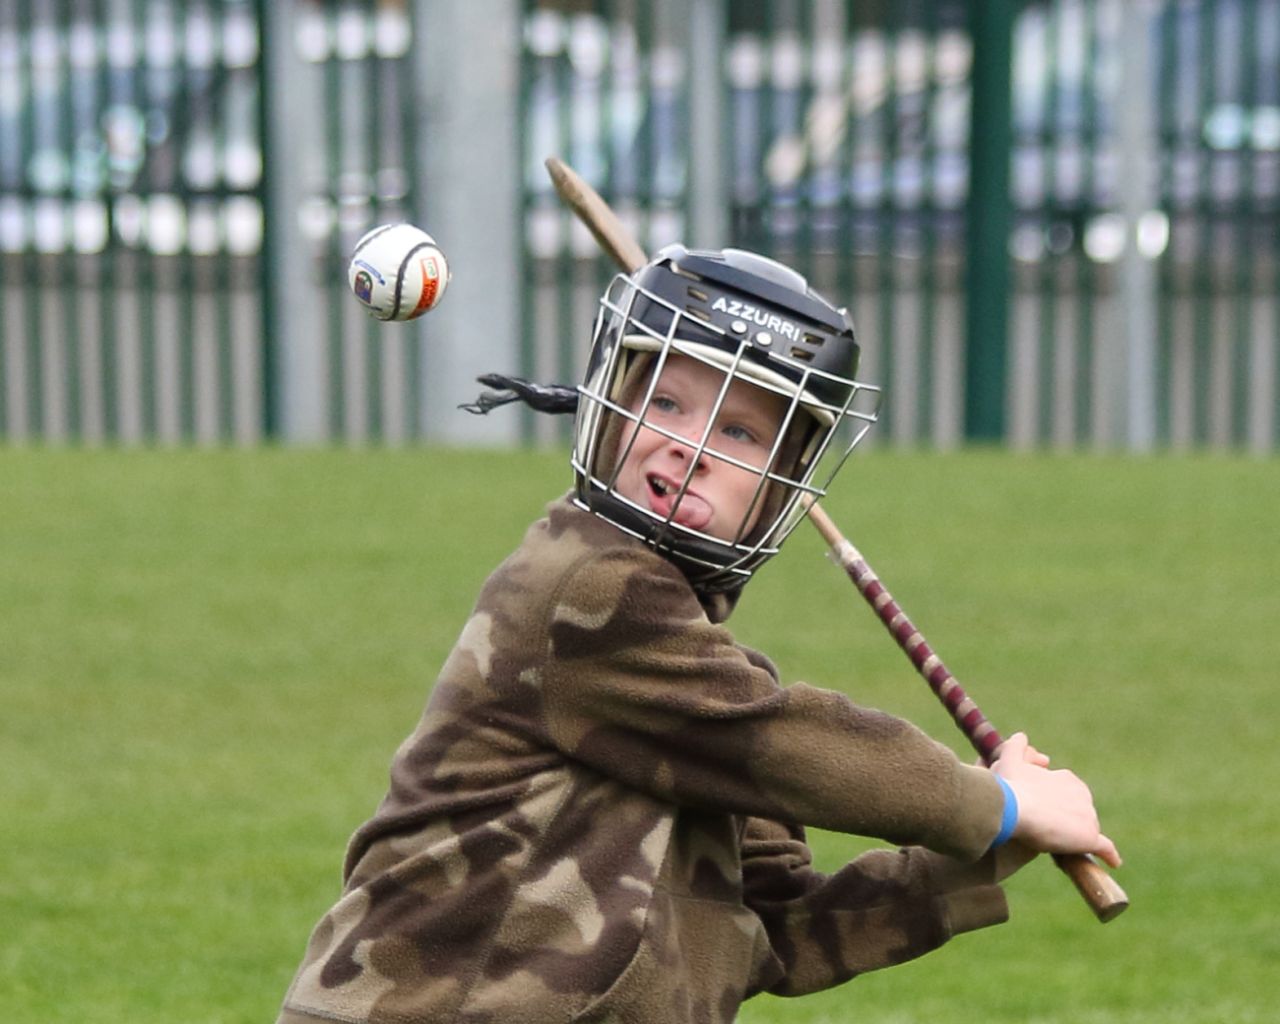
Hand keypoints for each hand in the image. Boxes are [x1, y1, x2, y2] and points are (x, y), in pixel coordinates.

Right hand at [991, 732, 1121, 869]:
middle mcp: (1083, 794)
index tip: (1042, 813)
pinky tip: (1113, 862)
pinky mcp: (1090, 837)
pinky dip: (1110, 854)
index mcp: (1067, 779)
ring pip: (1086, 830)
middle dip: (1068, 821)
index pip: (1068, 795)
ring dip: (1077, 837)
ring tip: (1058, 846)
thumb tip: (1022, 736)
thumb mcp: (1010, 759)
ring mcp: (1089, 816)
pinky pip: (1105, 848)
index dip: (1055, 805)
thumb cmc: (1011, 786)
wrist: (1016, 808)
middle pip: (1079, 813)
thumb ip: (1017, 747)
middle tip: (1046, 830)